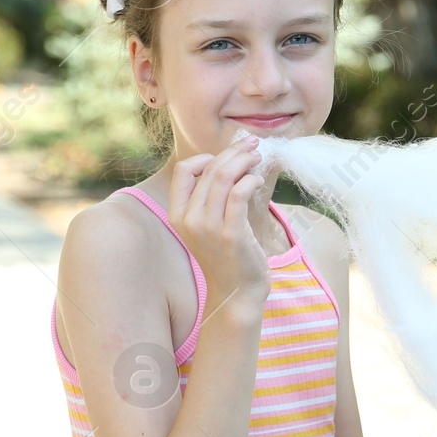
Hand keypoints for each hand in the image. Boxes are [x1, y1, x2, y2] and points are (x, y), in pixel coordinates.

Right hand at [166, 136, 270, 313]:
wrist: (236, 291)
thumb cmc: (226, 253)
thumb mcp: (209, 223)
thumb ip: (212, 195)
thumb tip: (232, 158)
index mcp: (178, 214)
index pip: (183, 170)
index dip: (205, 156)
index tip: (227, 155)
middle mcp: (189, 219)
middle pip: (210, 169)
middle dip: (234, 151)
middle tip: (252, 145)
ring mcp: (209, 227)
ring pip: (224, 177)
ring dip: (244, 160)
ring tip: (257, 158)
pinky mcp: (231, 234)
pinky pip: (240, 193)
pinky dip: (251, 179)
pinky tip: (258, 180)